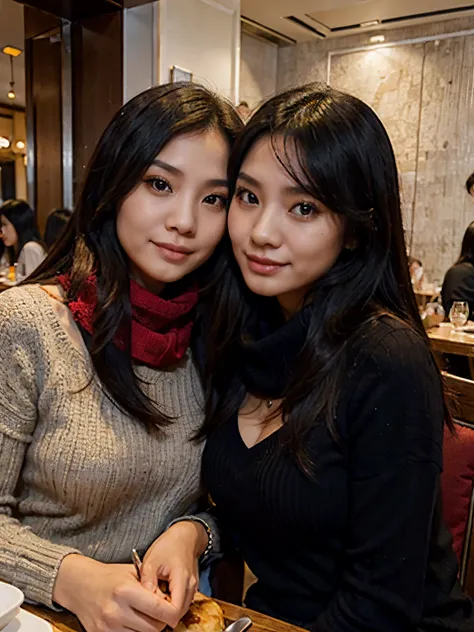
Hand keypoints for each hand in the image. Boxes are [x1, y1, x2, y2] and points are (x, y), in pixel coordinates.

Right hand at [53, 554, 181, 631]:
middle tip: (161, 612)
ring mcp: (108, 627)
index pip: (159, 609)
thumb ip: (152, 585)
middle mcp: (116, 611)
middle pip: (154, 627)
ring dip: (149, 628)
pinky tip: (134, 621)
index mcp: (125, 591)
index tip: (174, 609)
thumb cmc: (109, 576)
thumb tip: (171, 601)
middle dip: (162, 621)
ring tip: (146, 615)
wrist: (80, 585)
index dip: (172, 612)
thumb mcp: (133, 572)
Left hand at [140, 522, 207, 619]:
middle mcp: (191, 587)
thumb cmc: (167, 546)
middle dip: (163, 613)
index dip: (161, 615)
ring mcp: (193, 588)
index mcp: (182, 579)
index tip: (149, 608)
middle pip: (179, 614)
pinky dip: (172, 602)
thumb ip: (147, 580)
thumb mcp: (151, 560)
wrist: (184, 536)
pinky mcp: (192, 588)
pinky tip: (162, 593)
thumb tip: (143, 600)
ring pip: (181, 610)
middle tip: (149, 603)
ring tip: (155, 596)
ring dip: (168, 608)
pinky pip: (183, 603)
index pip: (175, 611)